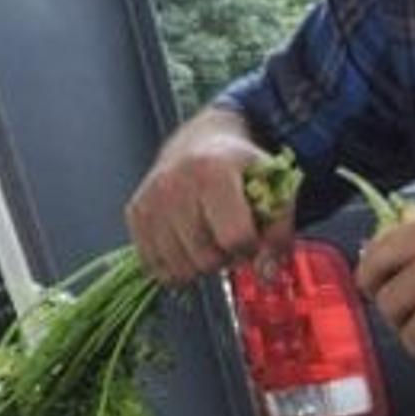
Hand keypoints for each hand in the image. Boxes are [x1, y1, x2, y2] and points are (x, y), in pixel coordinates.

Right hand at [126, 120, 287, 288]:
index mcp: (214, 172)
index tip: (252, 235)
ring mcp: (151, 199)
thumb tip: (267, 273)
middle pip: (206, 258)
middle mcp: (175, 183)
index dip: (252, 246)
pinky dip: (176, 265)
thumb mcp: (272, 186)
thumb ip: (279, 230)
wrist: (198, 142)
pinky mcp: (135, 212)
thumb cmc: (238, 168)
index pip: (236, 238)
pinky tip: (188, 244)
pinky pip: (156, 266)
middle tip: (231, 239)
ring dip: (201, 266)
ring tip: (210, 240)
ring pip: (180, 268)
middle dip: (226, 258)